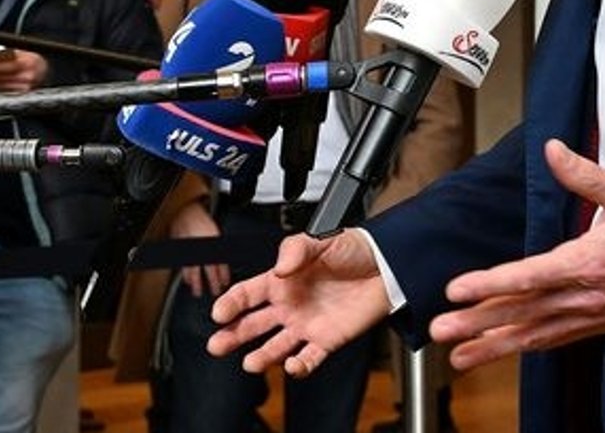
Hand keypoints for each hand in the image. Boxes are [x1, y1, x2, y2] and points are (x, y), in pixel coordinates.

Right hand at [172, 199, 232, 297]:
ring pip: (193, 270)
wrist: (185, 213)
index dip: (223, 273)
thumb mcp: (216, 234)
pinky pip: (183, 266)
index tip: (225, 282)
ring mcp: (189, 248)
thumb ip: (220, 249)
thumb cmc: (202, 222)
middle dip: (212, 282)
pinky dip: (186, 276)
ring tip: (198, 292)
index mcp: (213, 240)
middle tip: (215, 291)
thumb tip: (225, 264)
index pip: (220, 260)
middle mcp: (201, 245)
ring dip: (196, 283)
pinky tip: (188, 282)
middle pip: (207, 268)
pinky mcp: (180, 250)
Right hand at [208, 230, 389, 378]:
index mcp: (282, 281)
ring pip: (275, 346)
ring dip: (261, 356)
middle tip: (217, 344)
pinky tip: (292, 365)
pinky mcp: (327, 339)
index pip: (247, 294)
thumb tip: (279, 268)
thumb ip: (296, 249)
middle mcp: (290, 305)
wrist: (387, 264)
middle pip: (252, 324)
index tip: (219, 312)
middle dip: (233, 335)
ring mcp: (306, 324)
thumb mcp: (322, 239)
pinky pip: (308, 358)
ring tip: (251, 363)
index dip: (231, 303)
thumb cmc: (354, 249)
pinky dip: (299, 366)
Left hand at [428, 139, 604, 371]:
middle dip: (478, 322)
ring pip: (533, 334)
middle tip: (440, 329)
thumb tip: (554, 151)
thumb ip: (584, 174)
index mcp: (589, 261)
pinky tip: (498, 352)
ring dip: (492, 345)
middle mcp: (585, 295)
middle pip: (522, 312)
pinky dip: (522, 349)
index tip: (459, 288)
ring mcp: (588, 315)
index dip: (492, 284)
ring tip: (457, 355)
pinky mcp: (594, 324)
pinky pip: (551, 341)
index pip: (531, 275)